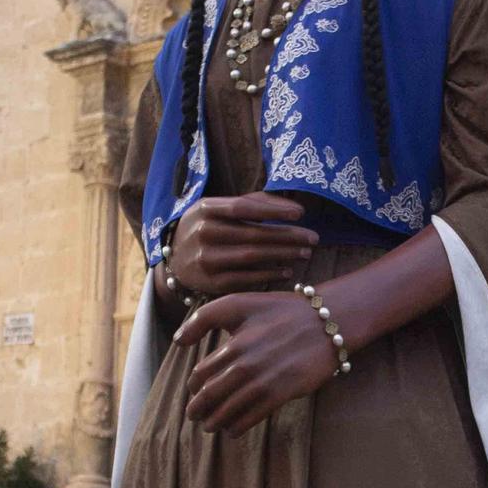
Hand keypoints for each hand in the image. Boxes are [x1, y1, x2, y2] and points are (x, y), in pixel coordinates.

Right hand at [168, 192, 317, 297]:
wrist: (174, 262)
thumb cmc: (206, 228)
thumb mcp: (218, 209)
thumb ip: (252, 203)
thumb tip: (291, 208)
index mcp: (205, 209)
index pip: (244, 207)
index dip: (273, 209)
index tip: (300, 213)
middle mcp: (203, 233)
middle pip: (253, 234)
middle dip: (287, 236)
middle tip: (313, 238)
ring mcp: (207, 260)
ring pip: (252, 257)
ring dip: (283, 255)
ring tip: (305, 253)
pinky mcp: (212, 283)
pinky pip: (247, 279)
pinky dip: (270, 275)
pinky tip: (288, 271)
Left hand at [176, 292, 338, 435]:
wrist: (326, 321)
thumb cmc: (281, 310)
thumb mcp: (240, 303)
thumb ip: (205, 318)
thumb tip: (178, 341)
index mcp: (232, 344)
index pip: (201, 374)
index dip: (194, 386)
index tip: (194, 391)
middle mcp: (244, 364)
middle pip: (210, 395)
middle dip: (198, 409)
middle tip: (194, 416)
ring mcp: (262, 381)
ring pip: (228, 410)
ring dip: (214, 422)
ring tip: (210, 426)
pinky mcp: (281, 393)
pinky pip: (251, 417)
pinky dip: (237, 427)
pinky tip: (232, 431)